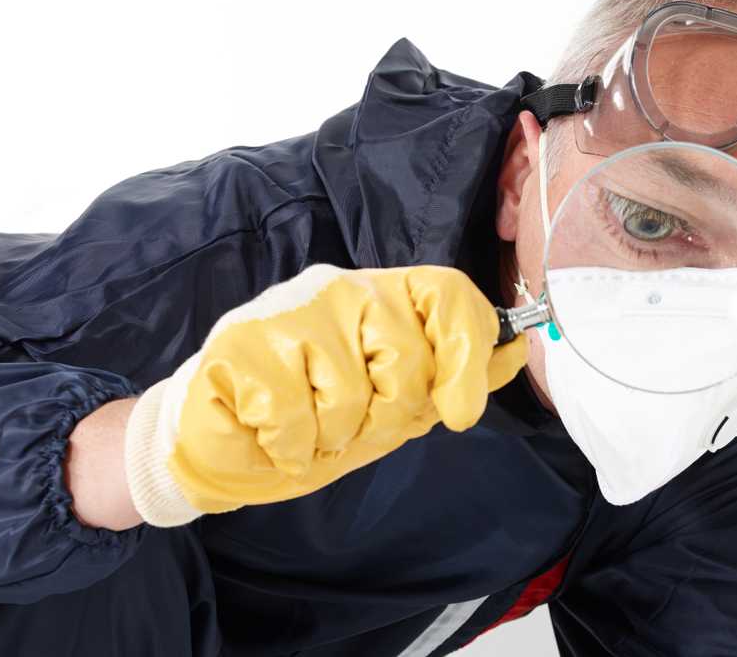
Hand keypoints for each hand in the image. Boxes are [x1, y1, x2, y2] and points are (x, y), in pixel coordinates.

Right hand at [123, 264, 527, 526]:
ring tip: (307, 428)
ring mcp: (288, 310)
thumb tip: (516, 351)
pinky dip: (291, 448)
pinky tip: (274, 437)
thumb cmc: (311, 416)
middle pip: (406, 353)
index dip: (469, 349)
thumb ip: (447, 377)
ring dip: (332, 437)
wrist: (220, 437)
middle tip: (351, 425)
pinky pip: (296, 416)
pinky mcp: (240, 344)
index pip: (447, 291)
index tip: (460, 411)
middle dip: (387, 415)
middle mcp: (340, 289)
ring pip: (350, 392)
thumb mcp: (392, 402)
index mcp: (383, 297)